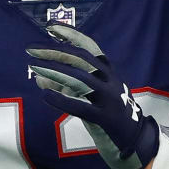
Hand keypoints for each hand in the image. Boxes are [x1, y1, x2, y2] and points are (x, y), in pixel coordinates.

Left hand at [26, 23, 158, 168]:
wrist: (136, 140)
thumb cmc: (110, 115)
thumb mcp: (92, 97)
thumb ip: (67, 86)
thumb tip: (39, 77)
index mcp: (109, 74)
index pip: (91, 48)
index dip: (71, 36)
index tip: (51, 28)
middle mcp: (110, 82)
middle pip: (82, 60)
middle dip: (55, 51)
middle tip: (32, 48)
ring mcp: (109, 100)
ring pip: (81, 80)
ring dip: (55, 71)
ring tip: (34, 66)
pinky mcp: (105, 119)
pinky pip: (81, 107)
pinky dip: (62, 99)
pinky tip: (45, 94)